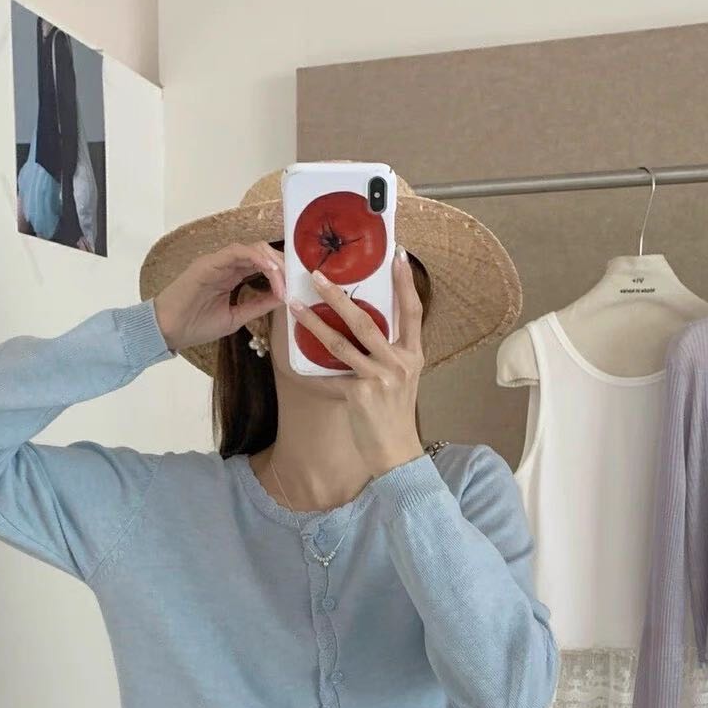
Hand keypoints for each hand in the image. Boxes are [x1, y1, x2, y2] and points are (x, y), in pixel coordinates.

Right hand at [152, 241, 286, 352]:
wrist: (168, 331)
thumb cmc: (196, 326)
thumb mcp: (236, 318)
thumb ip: (257, 305)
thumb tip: (282, 297)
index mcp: (232, 277)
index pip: (262, 265)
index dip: (281, 273)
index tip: (294, 289)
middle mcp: (227, 265)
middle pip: (262, 253)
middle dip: (281, 265)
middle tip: (294, 281)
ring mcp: (218, 261)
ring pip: (253, 249)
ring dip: (272, 262)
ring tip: (284, 279)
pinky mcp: (209, 262)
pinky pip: (237, 252)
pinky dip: (257, 259)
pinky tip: (270, 272)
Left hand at [288, 247, 424, 477]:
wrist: (396, 452)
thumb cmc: (394, 415)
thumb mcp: (402, 380)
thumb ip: (389, 354)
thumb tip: (364, 328)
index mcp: (414, 355)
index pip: (413, 311)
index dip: (405, 282)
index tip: (398, 255)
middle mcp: (400, 362)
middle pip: (368, 321)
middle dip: (340, 295)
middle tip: (319, 274)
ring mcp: (380, 377)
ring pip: (342, 342)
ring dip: (315, 321)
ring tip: (296, 304)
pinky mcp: (361, 393)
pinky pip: (331, 373)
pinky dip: (312, 364)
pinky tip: (294, 354)